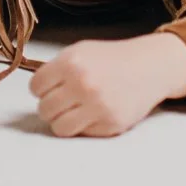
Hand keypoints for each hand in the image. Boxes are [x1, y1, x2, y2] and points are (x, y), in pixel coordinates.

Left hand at [27, 31, 185, 136]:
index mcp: (71, 62)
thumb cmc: (111, 59)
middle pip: (44, 109)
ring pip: (59, 127)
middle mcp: (82, 83)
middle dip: (51, 106)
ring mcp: (97, 106)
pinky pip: (81, 133)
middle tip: (65, 101)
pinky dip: (85, 126)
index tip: (53, 87)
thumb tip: (36, 91)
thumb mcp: (81, 51)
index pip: (35, 87)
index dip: (42, 88)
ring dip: (64, 120)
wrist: (149, 67)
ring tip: (75, 111)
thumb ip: (56, 69)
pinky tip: (96, 113)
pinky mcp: (110, 124)